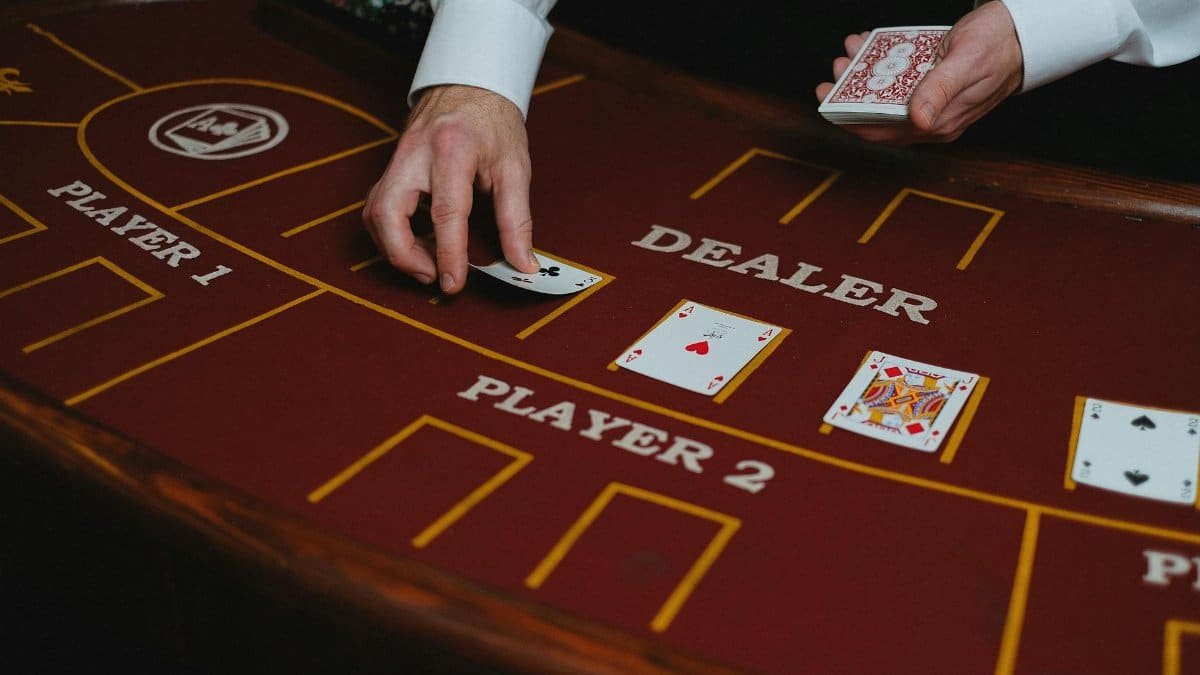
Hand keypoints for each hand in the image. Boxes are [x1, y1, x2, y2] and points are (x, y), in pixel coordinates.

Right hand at [363, 84, 538, 293]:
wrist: (469, 82)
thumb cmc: (494, 122)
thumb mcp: (515, 168)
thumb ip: (517, 220)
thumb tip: (523, 264)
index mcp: (452, 151)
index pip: (445, 212)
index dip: (447, 253)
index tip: (453, 283)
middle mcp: (415, 154)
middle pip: (387, 213)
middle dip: (404, 255)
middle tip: (433, 276)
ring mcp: (396, 158)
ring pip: (374, 212)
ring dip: (395, 247)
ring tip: (428, 264)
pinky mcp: (390, 166)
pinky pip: (377, 206)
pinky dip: (392, 233)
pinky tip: (419, 243)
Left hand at [814, 1, 1023, 144]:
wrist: (1024, 31)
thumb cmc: (999, 45)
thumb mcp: (966, 63)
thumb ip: (940, 91)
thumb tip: (917, 120)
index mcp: (940, 124)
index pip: (883, 133)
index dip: (849, 120)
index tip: (826, 100)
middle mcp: (932, 119)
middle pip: (878, 115)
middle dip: (851, 93)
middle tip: (837, 68)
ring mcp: (932, 103)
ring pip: (885, 96)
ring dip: (864, 75)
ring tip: (850, 52)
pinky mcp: (932, 85)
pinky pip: (898, 81)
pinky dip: (881, 64)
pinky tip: (870, 45)